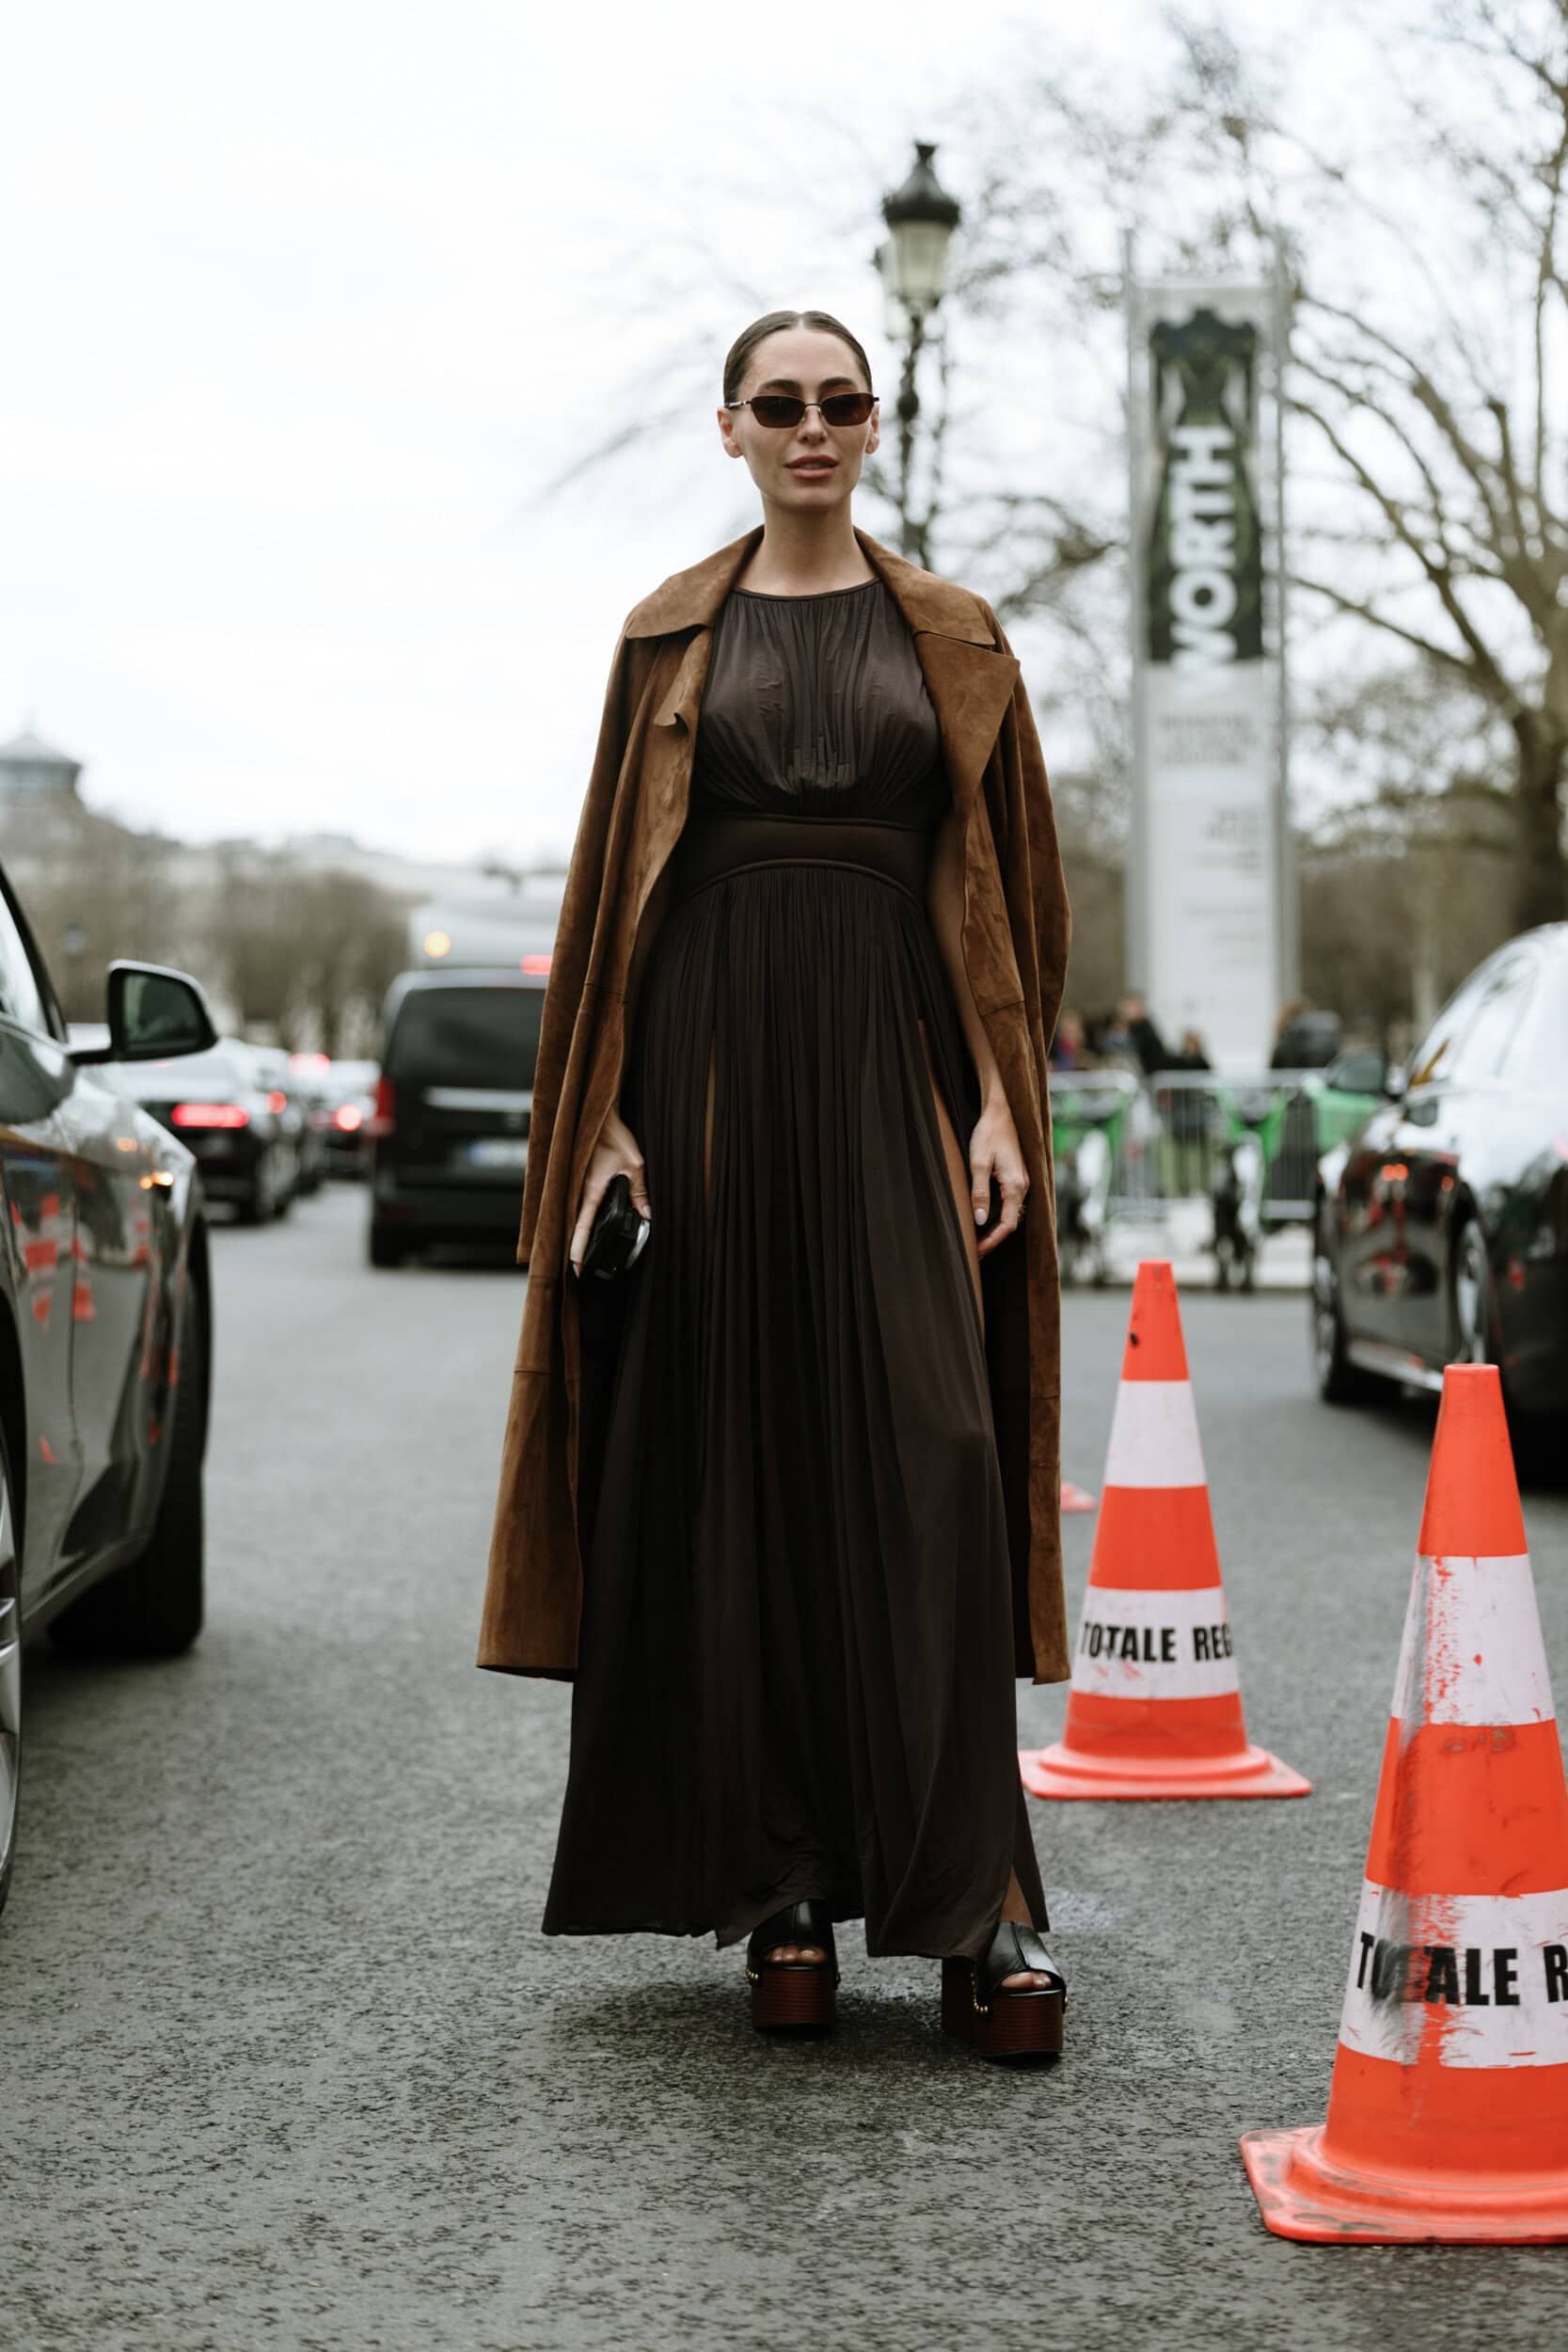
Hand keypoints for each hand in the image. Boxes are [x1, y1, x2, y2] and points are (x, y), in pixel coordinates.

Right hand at [569, 1105, 649, 1275]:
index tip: (576, 1268)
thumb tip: (647, 1216)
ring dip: (579, 1234)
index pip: (582, 1228)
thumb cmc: (614, 1137)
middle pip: (574, 1226)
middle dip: (576, 1248)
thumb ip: (640, 1192)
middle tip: (580, 1270)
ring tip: (583, 1255)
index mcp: (591, 1190)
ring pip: (576, 1216)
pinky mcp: (581, 1180)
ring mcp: (578, 1185)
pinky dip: (582, 1218)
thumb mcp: (634, 1166)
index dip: (578, 1250)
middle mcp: (580, 1190)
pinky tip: (588, 1226)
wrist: (599, 1116)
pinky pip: (579, 1204)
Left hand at [968, 1095, 1027, 1259]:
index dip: (992, 1241)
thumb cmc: (989, 1134)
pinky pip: (1010, 1203)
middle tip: (974, 1252)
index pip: (1007, 1224)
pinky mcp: (1017, 1177)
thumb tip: (980, 1220)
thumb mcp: (978, 1163)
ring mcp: (1022, 1182)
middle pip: (1010, 1222)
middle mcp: (1023, 1187)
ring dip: (995, 1228)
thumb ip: (979, 1193)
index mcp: (1016, 1186)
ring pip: (1010, 1213)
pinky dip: (998, 1216)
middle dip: (993, 1239)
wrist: (1001, 1111)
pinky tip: (985, 1220)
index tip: (977, 1252)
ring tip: (977, 1240)